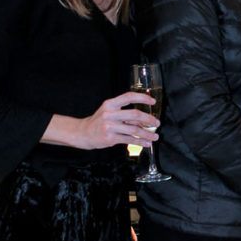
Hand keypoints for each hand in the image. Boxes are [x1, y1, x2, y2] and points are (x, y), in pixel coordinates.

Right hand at [44, 92, 158, 150]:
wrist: (83, 133)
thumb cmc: (98, 122)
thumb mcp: (109, 112)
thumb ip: (124, 113)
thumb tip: (143, 119)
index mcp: (110, 104)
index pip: (129, 97)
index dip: (142, 98)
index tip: (153, 102)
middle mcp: (110, 114)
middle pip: (135, 115)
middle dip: (149, 119)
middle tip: (157, 123)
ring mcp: (110, 126)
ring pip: (134, 130)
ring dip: (147, 134)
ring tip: (155, 137)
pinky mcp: (111, 138)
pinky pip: (130, 140)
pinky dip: (140, 142)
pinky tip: (147, 143)